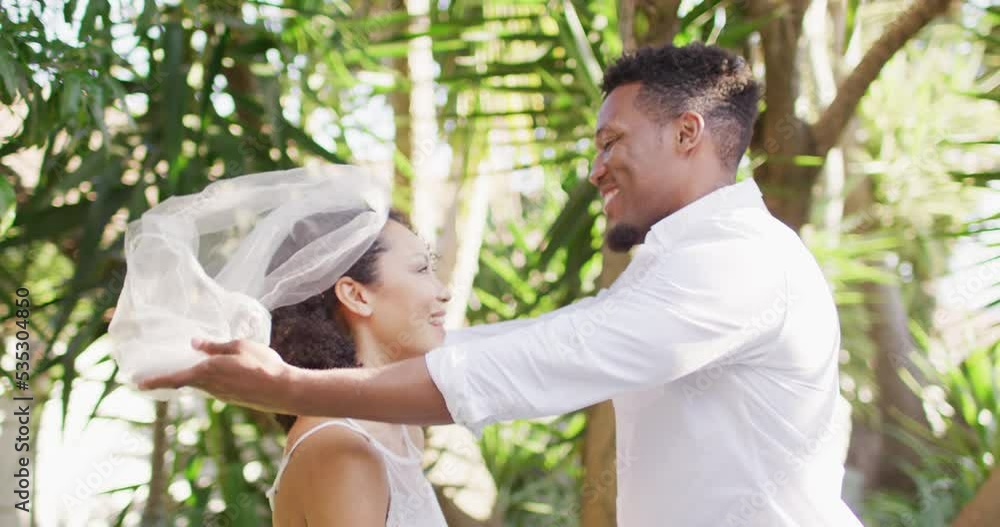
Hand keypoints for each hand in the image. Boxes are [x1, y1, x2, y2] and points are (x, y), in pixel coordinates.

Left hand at [138, 338, 299, 413]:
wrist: (283, 390)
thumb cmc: (262, 364)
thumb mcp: (239, 346)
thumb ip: (215, 346)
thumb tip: (195, 342)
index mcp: (208, 371)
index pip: (175, 378)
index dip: (155, 381)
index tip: (138, 385)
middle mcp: (211, 386)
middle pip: (187, 382)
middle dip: (175, 378)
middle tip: (161, 375)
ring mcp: (221, 395)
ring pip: (201, 385)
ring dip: (196, 378)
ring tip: (196, 368)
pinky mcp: (232, 399)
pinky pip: (214, 388)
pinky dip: (211, 381)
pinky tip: (222, 374)